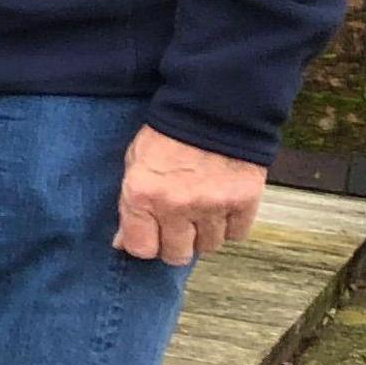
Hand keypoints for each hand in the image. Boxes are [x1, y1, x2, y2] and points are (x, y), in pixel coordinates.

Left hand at [115, 126, 265, 266]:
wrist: (212, 110)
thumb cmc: (167, 135)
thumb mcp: (135, 163)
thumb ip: (129, 204)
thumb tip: (122, 242)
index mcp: (143, 194)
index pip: (141, 248)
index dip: (145, 244)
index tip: (149, 235)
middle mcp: (176, 205)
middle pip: (177, 254)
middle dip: (175, 244)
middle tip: (176, 226)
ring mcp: (212, 206)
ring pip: (208, 247)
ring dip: (203, 234)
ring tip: (200, 210)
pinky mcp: (243, 203)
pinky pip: (236, 235)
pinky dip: (230, 225)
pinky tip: (222, 206)